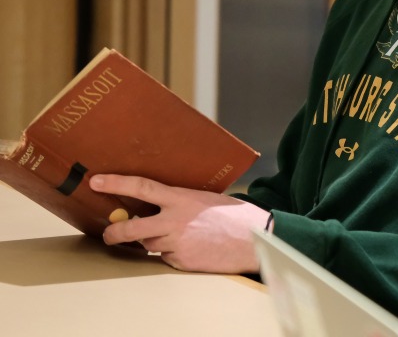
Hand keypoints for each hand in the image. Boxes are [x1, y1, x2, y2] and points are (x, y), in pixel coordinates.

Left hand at [90, 174, 268, 273]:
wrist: (254, 238)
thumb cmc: (232, 215)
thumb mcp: (204, 198)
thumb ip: (179, 201)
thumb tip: (159, 205)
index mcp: (181, 198)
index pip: (142, 188)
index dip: (116, 183)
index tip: (96, 181)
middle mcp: (175, 221)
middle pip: (131, 228)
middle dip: (115, 231)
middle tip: (109, 232)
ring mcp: (176, 243)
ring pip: (149, 245)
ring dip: (153, 242)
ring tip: (174, 236)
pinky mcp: (182, 262)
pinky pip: (166, 258)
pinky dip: (173, 254)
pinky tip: (191, 247)